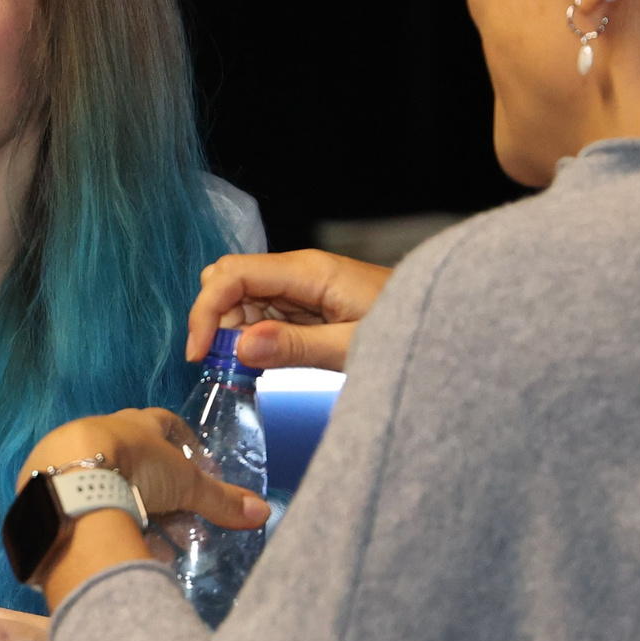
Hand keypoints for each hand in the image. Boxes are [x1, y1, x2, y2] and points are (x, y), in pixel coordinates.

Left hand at [15, 409, 267, 608]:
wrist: (69, 483)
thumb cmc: (133, 468)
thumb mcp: (185, 484)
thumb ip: (221, 499)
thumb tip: (264, 511)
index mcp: (134, 424)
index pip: (164, 424)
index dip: (185, 444)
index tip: (201, 467)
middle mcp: (101, 436)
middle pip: (139, 463)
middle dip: (165, 495)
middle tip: (185, 523)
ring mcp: (72, 461)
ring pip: (113, 488)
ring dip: (140, 515)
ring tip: (161, 545)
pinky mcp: (50, 490)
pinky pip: (87, 508)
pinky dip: (109, 527)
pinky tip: (124, 550)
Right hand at [187, 249, 391, 371]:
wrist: (440, 323)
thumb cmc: (408, 330)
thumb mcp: (352, 347)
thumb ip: (295, 347)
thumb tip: (239, 348)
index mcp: (308, 271)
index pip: (233, 274)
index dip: (206, 310)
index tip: (199, 354)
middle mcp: (297, 270)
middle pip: (229, 280)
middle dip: (215, 320)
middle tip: (225, 366)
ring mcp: (299, 285)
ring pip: (241, 297)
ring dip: (232, 332)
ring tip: (247, 369)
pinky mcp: (304, 302)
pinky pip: (261, 311)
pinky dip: (251, 335)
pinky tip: (263, 360)